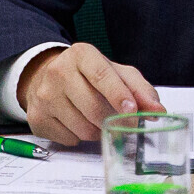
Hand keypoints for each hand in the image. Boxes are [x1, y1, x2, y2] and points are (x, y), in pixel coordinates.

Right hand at [17, 44, 160, 146]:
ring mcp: (44, 96)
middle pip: (93, 108)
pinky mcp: (36, 118)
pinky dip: (80, 138)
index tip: (132, 110)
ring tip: (97, 120)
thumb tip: (157, 111)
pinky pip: (69, 139)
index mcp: (81, 55)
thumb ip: (140, 89)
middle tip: (125, 125)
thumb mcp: (116, 73)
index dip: (118, 95)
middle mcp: (58, 72)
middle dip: (114, 122)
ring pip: (82, 128)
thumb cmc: (88, 76)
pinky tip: (78, 123)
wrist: (47, 77)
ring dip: (98, 132)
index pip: (102, 76)